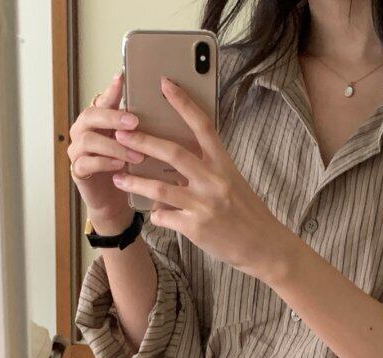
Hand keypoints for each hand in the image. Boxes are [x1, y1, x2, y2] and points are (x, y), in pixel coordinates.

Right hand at [67, 72, 146, 223]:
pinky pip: (86, 163)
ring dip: (114, 146)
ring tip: (135, 154)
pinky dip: (104, 163)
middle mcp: (84, 131)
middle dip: (113, 117)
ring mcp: (78, 150)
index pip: (102, 99)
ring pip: (88, 140)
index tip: (122, 79)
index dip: (111, 90)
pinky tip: (120, 166)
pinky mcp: (78, 170)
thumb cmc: (127, 170)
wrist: (115, 202)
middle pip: (90, 115)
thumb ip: (140, 128)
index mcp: (99, 120)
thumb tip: (167, 109)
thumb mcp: (137, 146)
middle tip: (135, 123)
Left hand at [110, 75, 290, 280]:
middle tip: (120, 134)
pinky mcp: (195, 228)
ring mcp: (203, 205)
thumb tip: (176, 166)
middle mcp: (213, 181)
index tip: (164, 84)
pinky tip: (155, 214)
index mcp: (224, 164)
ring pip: (159, 189)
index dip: (182, 103)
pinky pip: (164, 217)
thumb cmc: (247, 213)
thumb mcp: (233, 182)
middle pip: (172, 154)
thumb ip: (208, 170)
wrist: (264, 247)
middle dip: (142, 142)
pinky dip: (155, 215)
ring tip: (118, 178)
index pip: (202, 125)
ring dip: (134, 182)